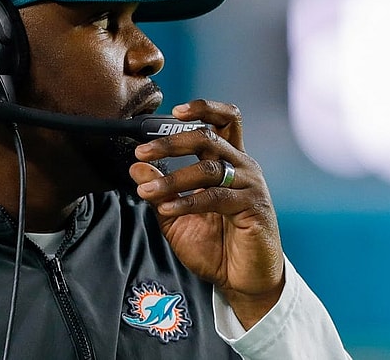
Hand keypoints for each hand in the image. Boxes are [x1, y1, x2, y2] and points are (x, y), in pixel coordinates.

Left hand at [130, 99, 284, 328]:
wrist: (242, 279)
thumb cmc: (215, 245)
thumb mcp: (177, 215)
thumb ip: (160, 190)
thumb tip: (137, 167)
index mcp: (229, 161)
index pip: (223, 121)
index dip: (203, 109)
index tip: (174, 111)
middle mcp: (243, 167)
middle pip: (210, 137)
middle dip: (171, 142)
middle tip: (143, 152)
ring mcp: (250, 185)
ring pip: (208, 167)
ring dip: (172, 177)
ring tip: (147, 191)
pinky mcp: (253, 207)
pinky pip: (215, 196)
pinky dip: (187, 201)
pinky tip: (167, 208)